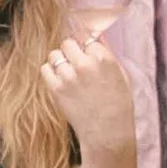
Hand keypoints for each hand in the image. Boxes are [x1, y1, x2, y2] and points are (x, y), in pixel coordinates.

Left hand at [41, 36, 135, 153]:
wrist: (107, 131)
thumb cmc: (118, 104)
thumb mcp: (121, 74)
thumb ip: (108, 53)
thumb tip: (96, 36)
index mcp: (104, 58)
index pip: (86, 37)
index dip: (85, 44)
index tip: (85, 49)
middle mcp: (85, 64)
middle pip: (67, 42)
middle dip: (71, 50)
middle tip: (76, 62)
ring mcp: (68, 76)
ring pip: (54, 54)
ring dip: (60, 60)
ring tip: (69, 72)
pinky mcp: (55, 88)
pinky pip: (44, 69)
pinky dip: (50, 72)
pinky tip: (60, 80)